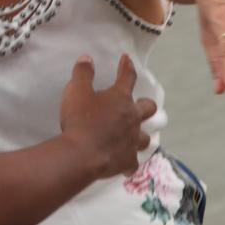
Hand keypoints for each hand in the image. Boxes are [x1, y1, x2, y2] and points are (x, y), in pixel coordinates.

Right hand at [59, 55, 156, 177]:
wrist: (81, 154)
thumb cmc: (80, 120)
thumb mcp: (76, 91)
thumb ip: (82, 74)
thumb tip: (87, 59)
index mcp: (120, 99)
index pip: (127, 77)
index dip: (127, 67)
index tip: (126, 59)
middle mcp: (132, 119)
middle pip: (148, 108)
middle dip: (145, 104)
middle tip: (138, 105)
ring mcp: (131, 141)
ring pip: (145, 138)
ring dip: (140, 135)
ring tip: (135, 135)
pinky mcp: (126, 161)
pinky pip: (133, 164)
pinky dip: (129, 163)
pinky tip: (126, 165)